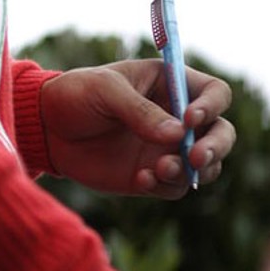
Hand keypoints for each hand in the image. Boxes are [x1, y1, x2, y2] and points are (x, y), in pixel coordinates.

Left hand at [39, 59, 234, 196]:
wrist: (47, 129)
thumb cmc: (76, 94)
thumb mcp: (105, 90)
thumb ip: (139, 110)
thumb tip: (178, 134)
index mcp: (171, 84)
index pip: (215, 92)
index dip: (212, 106)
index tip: (191, 119)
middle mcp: (178, 117)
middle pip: (222, 133)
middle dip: (216, 146)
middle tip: (194, 156)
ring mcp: (167, 148)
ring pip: (206, 165)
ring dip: (191, 171)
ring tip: (159, 169)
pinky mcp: (153, 174)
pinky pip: (177, 186)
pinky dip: (167, 186)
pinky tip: (140, 179)